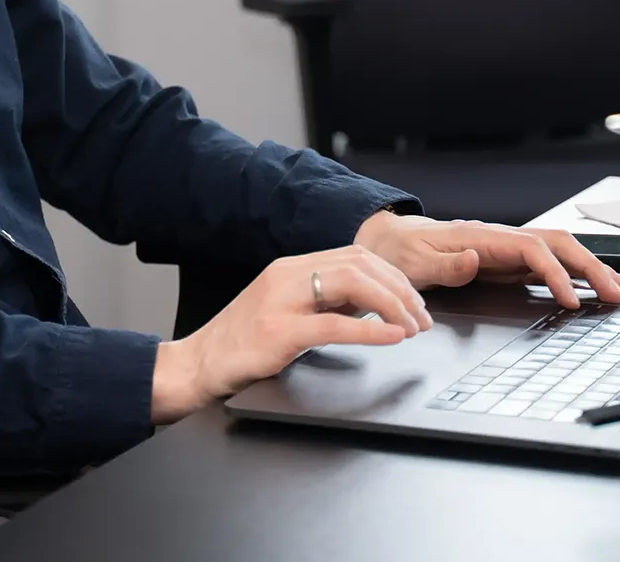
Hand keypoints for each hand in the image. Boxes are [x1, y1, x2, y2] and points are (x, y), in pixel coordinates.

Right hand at [150, 246, 431, 422]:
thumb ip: (322, 301)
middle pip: (359, 264)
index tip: (414, 301)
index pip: (355, 255)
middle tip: (422, 317)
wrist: (197, 364)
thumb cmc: (240, 343)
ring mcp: (281, 301)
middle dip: (401, 289)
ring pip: (351, 284)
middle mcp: (286, 275)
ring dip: (392, 305)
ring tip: (412, 327)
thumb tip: (370, 304)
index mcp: (290, 267)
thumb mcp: (285, 311)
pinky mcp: (278, 331)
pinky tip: (390, 337)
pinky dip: (370, 330)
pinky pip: (334, 324)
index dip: (393, 276)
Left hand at [352, 211, 619, 307]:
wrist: (389, 240)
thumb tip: (473, 260)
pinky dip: (574, 276)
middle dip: (591, 267)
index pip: (532, 250)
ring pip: (559, 252)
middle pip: (557, 245)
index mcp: (481, 236)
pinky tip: (592, 288)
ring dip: (591, 268)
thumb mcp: (413, 262)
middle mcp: (499, 238)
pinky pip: (547, 265)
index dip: (555, 273)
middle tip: (618, 293)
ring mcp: (506, 249)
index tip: (571, 299)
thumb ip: (444, 265)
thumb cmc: (399, 251)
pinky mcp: (506, 261)